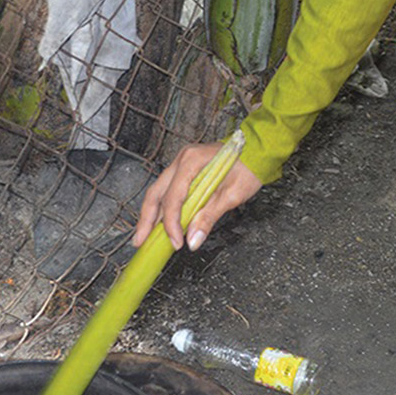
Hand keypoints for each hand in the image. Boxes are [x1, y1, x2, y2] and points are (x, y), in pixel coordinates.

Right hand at [132, 144, 261, 250]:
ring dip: (150, 215)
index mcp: (192, 161)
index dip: (171, 223)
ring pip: (158, 191)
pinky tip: (158, 223)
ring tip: (144, 236)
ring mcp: (181, 163)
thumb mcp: (232, 195)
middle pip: (156, 193)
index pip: (173, 197)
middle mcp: (182, 159)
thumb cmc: (248, 168)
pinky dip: (162, 207)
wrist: (256, 152)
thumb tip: (193, 240)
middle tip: (140, 242)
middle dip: (146, 220)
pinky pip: (167, 190)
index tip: (175, 242)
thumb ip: (209, 217)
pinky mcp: (184, 169)